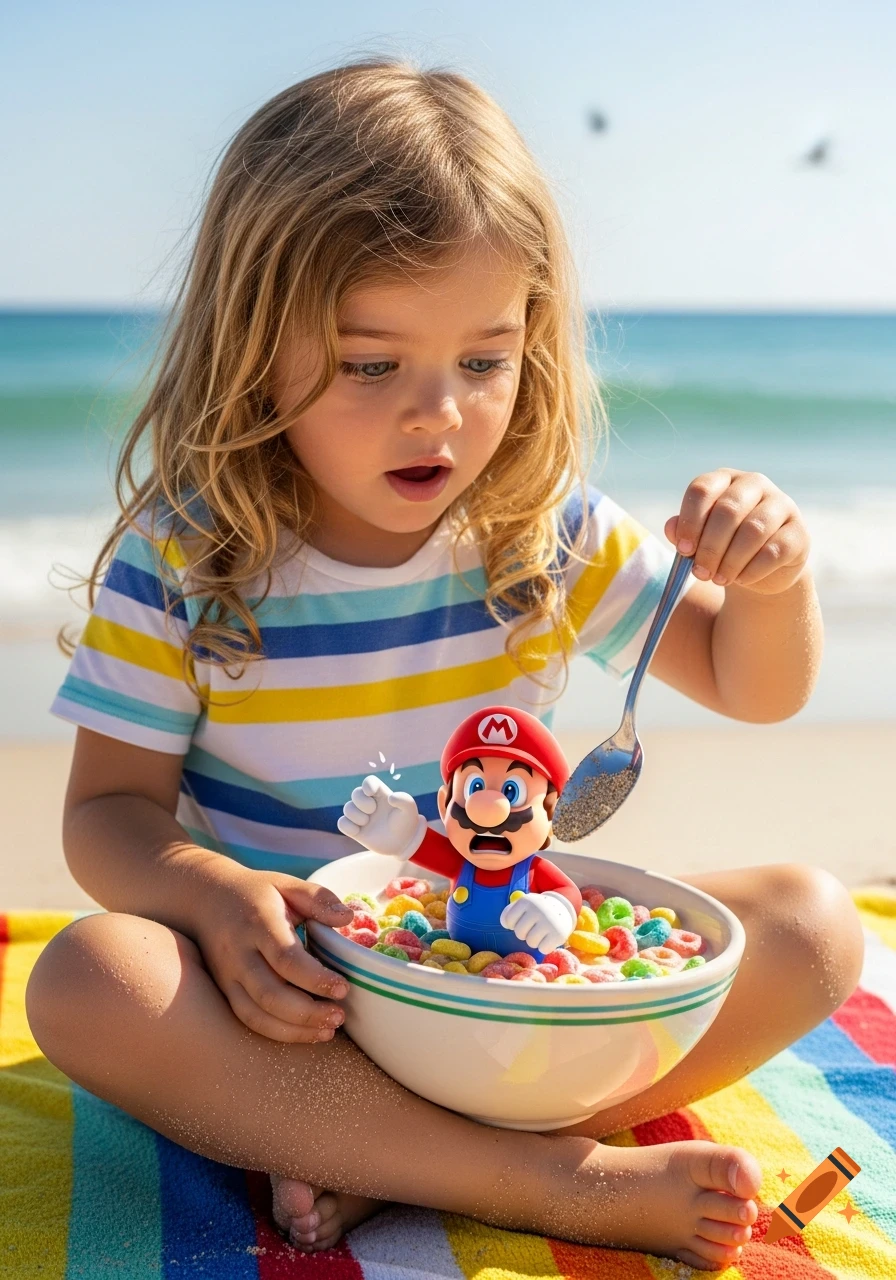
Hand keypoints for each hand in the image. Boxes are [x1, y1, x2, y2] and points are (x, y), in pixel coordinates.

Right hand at [194, 864, 353, 1042]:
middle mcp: (239, 954)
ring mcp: (227, 976)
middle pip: (270, 994)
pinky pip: (248, 1020)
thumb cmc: (256, 893)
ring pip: (257, 1014)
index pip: (285, 958)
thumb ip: (318, 898)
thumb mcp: (287, 884)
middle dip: (308, 1012)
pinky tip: (305, 1032)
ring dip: (295, 1029)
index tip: (342, 987)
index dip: (315, 978)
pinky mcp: (224, 991)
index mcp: (258, 923)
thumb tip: (348, 918)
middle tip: (339, 1015)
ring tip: (328, 1030)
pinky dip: (278, 1032)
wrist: (204, 899)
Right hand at [337, 775, 426, 857]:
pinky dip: (347, 826)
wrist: (403, 843)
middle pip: (356, 793)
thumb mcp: (410, 809)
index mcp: (380, 794)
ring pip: (347, 808)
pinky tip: (358, 831)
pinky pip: (342, 823)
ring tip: (367, 822)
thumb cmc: (406, 823)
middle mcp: (369, 803)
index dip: (367, 785)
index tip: (371, 792)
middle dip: (361, 801)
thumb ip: (404, 799)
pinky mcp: (355, 830)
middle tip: (373, 810)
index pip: (369, 782)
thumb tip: (390, 797)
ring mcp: (361, 816)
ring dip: (356, 815)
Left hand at [500, 891, 576, 953]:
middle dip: (524, 933)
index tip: (521, 920)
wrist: (563, 908)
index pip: (508, 920)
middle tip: (532, 928)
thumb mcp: (524, 905)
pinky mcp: (559, 934)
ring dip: (534, 941)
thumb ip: (509, 912)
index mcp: (526, 901)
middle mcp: (538, 910)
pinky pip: (543, 949)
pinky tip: (549, 938)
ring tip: (541, 933)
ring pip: (531, 942)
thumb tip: (504, 923)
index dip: (512, 924)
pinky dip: (544, 947)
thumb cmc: (537, 910)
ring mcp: (549, 922)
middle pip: (519, 933)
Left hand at [665, 469, 809, 594]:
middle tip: (700, 572)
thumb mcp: (699, 539)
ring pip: (753, 531)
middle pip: (727, 510)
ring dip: (730, 561)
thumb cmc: (723, 548)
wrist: (761, 570)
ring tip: (719, 579)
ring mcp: (781, 505)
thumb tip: (671, 527)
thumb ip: (683, 532)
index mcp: (724, 479)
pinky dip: (752, 570)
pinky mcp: (799, 532)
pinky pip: (774, 551)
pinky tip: (741, 580)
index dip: (689, 522)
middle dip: (709, 547)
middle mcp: (755, 484)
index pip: (702, 489)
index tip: (683, 551)